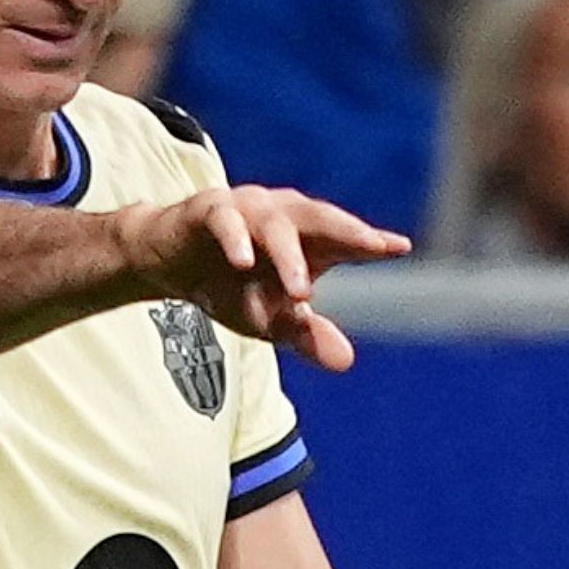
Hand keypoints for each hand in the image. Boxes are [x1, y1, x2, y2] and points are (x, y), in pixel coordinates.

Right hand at [116, 185, 410, 371]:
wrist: (168, 263)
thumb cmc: (229, 285)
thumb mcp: (267, 318)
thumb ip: (304, 335)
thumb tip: (347, 361)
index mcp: (307, 238)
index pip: (346, 239)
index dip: (371, 242)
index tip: (400, 247)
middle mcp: (283, 215)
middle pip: (321, 219)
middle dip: (348, 232)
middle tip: (374, 247)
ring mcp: (246, 208)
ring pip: (276, 225)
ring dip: (289, 256)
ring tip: (301, 293)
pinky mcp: (209, 209)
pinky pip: (225, 220)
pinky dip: (235, 239)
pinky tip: (242, 262)